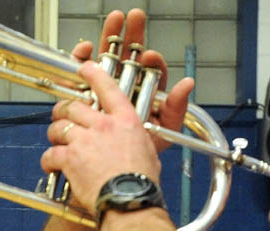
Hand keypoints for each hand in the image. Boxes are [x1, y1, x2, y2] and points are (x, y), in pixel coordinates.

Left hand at [42, 61, 162, 213]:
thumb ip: (139, 138)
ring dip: (54, 135)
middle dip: (63, 112)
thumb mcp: (151, 151)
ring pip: (59, 127)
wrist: (129, 201)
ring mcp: (85, 140)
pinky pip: (51, 154)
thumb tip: (138, 138)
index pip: (106, 86)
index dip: (92, 74)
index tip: (83, 67)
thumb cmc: (141, 182)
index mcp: (125, 120)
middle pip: (73, 106)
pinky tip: (51, 167)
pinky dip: (48, 161)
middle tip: (61, 119)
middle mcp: (104, 125)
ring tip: (56, 145)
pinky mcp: (71, 158)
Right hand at [70, 8, 193, 147]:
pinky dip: (82, 59)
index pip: (150, 71)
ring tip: (114, 20)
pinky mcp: (84, 96)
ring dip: (109, 37)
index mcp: (144, 96)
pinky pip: (81, 74)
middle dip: (131, 35)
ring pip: (106, 59)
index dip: (151, 60)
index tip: (149, 56)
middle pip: (128, 56)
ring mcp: (103, 91)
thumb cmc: (138, 157)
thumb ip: (176, 109)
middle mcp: (125, 89)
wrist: (113, 175)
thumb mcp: (162, 133)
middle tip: (134, 17)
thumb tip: (187, 84)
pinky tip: (85, 49)